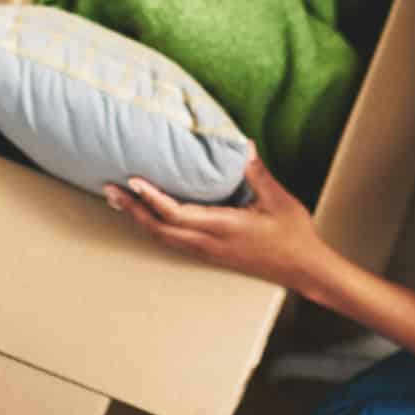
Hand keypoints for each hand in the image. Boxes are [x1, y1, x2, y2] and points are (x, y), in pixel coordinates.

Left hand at [105, 153, 334, 293]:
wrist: (304, 270)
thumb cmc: (293, 234)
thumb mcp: (277, 199)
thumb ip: (255, 172)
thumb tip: (241, 144)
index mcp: (223, 228)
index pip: (177, 214)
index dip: (152, 198)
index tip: (133, 180)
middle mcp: (209, 244)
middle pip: (160, 230)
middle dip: (133, 210)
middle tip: (110, 189)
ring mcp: (208, 253)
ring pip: (163, 239)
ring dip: (140, 219)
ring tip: (120, 201)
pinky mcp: (211, 255)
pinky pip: (174, 242)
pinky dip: (155, 227)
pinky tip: (149, 216)